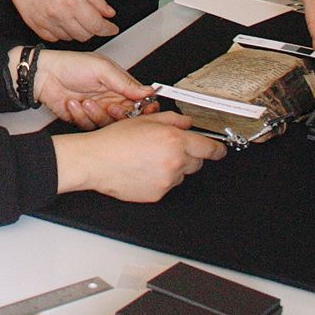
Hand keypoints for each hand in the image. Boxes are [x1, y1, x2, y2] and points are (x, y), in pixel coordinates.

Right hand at [0, 0, 117, 42]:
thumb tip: (108, 12)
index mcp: (72, 1)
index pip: (96, 25)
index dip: (108, 29)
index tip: (112, 28)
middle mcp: (59, 14)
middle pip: (85, 35)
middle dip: (93, 29)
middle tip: (93, 19)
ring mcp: (45, 21)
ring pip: (69, 38)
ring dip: (77, 31)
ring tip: (74, 16)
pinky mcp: (33, 24)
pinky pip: (52, 38)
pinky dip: (60, 33)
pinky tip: (60, 21)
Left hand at [26, 49, 152, 127]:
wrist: (44, 75)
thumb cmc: (70, 65)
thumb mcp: (102, 68)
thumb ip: (126, 82)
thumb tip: (148, 90)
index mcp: (118, 85)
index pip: (139, 101)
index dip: (144, 108)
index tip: (145, 111)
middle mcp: (109, 99)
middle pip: (125, 117)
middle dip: (118, 114)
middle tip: (111, 107)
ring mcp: (97, 110)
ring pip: (107, 124)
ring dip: (96, 114)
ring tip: (86, 101)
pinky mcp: (84, 119)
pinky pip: (89, 126)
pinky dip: (80, 115)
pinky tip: (73, 103)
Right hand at [53, 113, 226, 201]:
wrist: (95, 161)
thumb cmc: (115, 140)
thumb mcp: (146, 121)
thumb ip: (173, 119)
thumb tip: (187, 123)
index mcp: (174, 140)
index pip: (208, 148)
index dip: (216, 149)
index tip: (219, 151)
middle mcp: (174, 161)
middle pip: (197, 162)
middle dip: (188, 155)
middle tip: (167, 149)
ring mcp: (167, 180)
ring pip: (182, 174)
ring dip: (173, 167)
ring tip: (149, 159)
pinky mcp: (158, 194)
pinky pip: (167, 186)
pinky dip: (160, 179)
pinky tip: (143, 170)